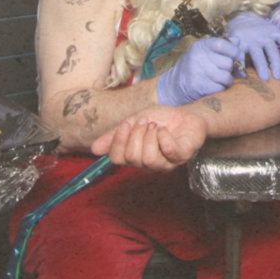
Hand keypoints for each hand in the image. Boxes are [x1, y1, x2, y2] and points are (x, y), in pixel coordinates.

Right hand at [91, 106, 207, 169]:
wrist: (186, 113)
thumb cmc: (160, 120)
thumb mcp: (132, 123)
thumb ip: (114, 135)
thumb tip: (93, 149)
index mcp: (136, 158)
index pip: (117, 159)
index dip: (118, 141)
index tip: (126, 124)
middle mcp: (150, 165)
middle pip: (132, 158)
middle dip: (136, 134)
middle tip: (146, 122)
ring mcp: (167, 163)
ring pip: (148, 159)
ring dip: (150, 136)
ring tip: (156, 126)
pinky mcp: (182, 156)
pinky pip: (168, 150)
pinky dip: (164, 135)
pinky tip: (166, 130)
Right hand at [155, 35, 239, 104]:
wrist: (174, 85)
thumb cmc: (195, 67)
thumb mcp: (205, 52)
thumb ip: (223, 46)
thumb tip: (237, 41)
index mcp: (201, 46)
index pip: (222, 44)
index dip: (234, 51)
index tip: (236, 56)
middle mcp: (198, 57)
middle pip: (228, 62)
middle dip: (230, 69)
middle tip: (224, 71)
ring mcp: (197, 72)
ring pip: (226, 76)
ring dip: (227, 81)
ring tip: (220, 80)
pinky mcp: (198, 86)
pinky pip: (220, 88)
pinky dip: (220, 89)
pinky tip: (213, 87)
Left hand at [227, 12, 279, 80]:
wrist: (244, 19)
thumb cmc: (236, 39)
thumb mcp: (229, 44)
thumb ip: (230, 56)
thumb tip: (233, 74)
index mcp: (239, 40)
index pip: (239, 54)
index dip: (240, 65)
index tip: (243, 76)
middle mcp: (252, 37)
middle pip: (257, 53)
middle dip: (261, 66)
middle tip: (265, 79)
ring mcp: (265, 34)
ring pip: (272, 49)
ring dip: (275, 63)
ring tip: (277, 76)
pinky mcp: (275, 31)